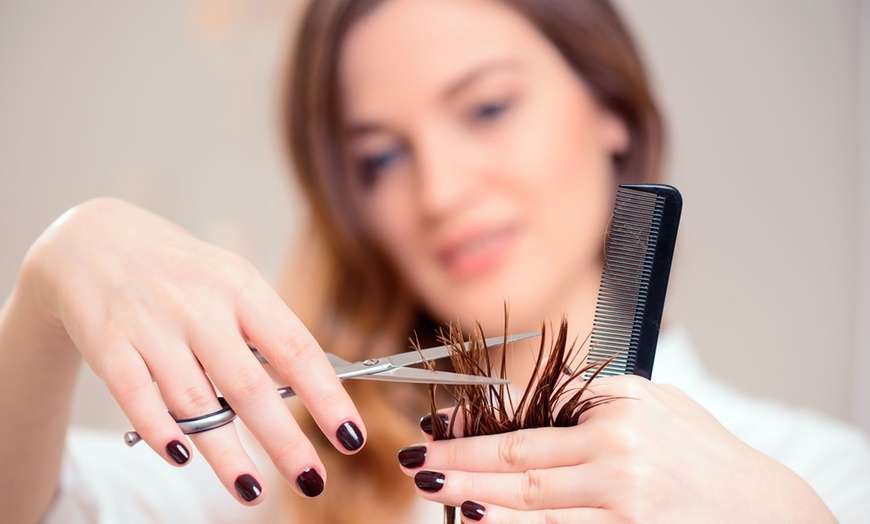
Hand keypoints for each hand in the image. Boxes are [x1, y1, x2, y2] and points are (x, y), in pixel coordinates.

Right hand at [22, 197, 363, 502]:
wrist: (94, 241)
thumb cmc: (181, 275)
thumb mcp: (231, 285)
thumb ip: (263, 334)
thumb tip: (310, 390)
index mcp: (243, 288)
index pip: (297, 349)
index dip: (328, 397)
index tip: (351, 437)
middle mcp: (201, 306)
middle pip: (250, 386)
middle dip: (285, 442)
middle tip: (312, 482)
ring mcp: (152, 326)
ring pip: (195, 403)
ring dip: (226, 454)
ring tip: (253, 490)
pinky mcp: (109, 345)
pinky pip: (137, 398)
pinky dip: (162, 432)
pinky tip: (183, 458)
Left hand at [399, 375, 834, 522]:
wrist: (770, 513)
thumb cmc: (706, 457)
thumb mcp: (657, 405)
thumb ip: (596, 400)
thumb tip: (529, 405)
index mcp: (620, 408)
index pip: (530, 416)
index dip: (476, 424)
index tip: (439, 425)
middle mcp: (619, 450)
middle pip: (519, 459)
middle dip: (460, 461)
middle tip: (417, 461)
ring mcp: (624, 499)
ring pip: (531, 503)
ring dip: (477, 498)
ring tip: (435, 491)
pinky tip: (483, 523)